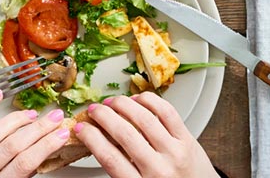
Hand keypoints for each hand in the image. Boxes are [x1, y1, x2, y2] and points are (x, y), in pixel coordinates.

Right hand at [79, 94, 218, 177]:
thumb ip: (121, 170)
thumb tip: (99, 143)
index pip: (110, 158)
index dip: (91, 138)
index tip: (81, 128)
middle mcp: (158, 169)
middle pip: (125, 134)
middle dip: (104, 117)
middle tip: (94, 110)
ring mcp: (175, 152)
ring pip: (144, 119)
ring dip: (124, 105)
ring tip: (112, 102)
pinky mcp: (188, 140)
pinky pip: (167, 112)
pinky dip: (150, 101)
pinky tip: (138, 99)